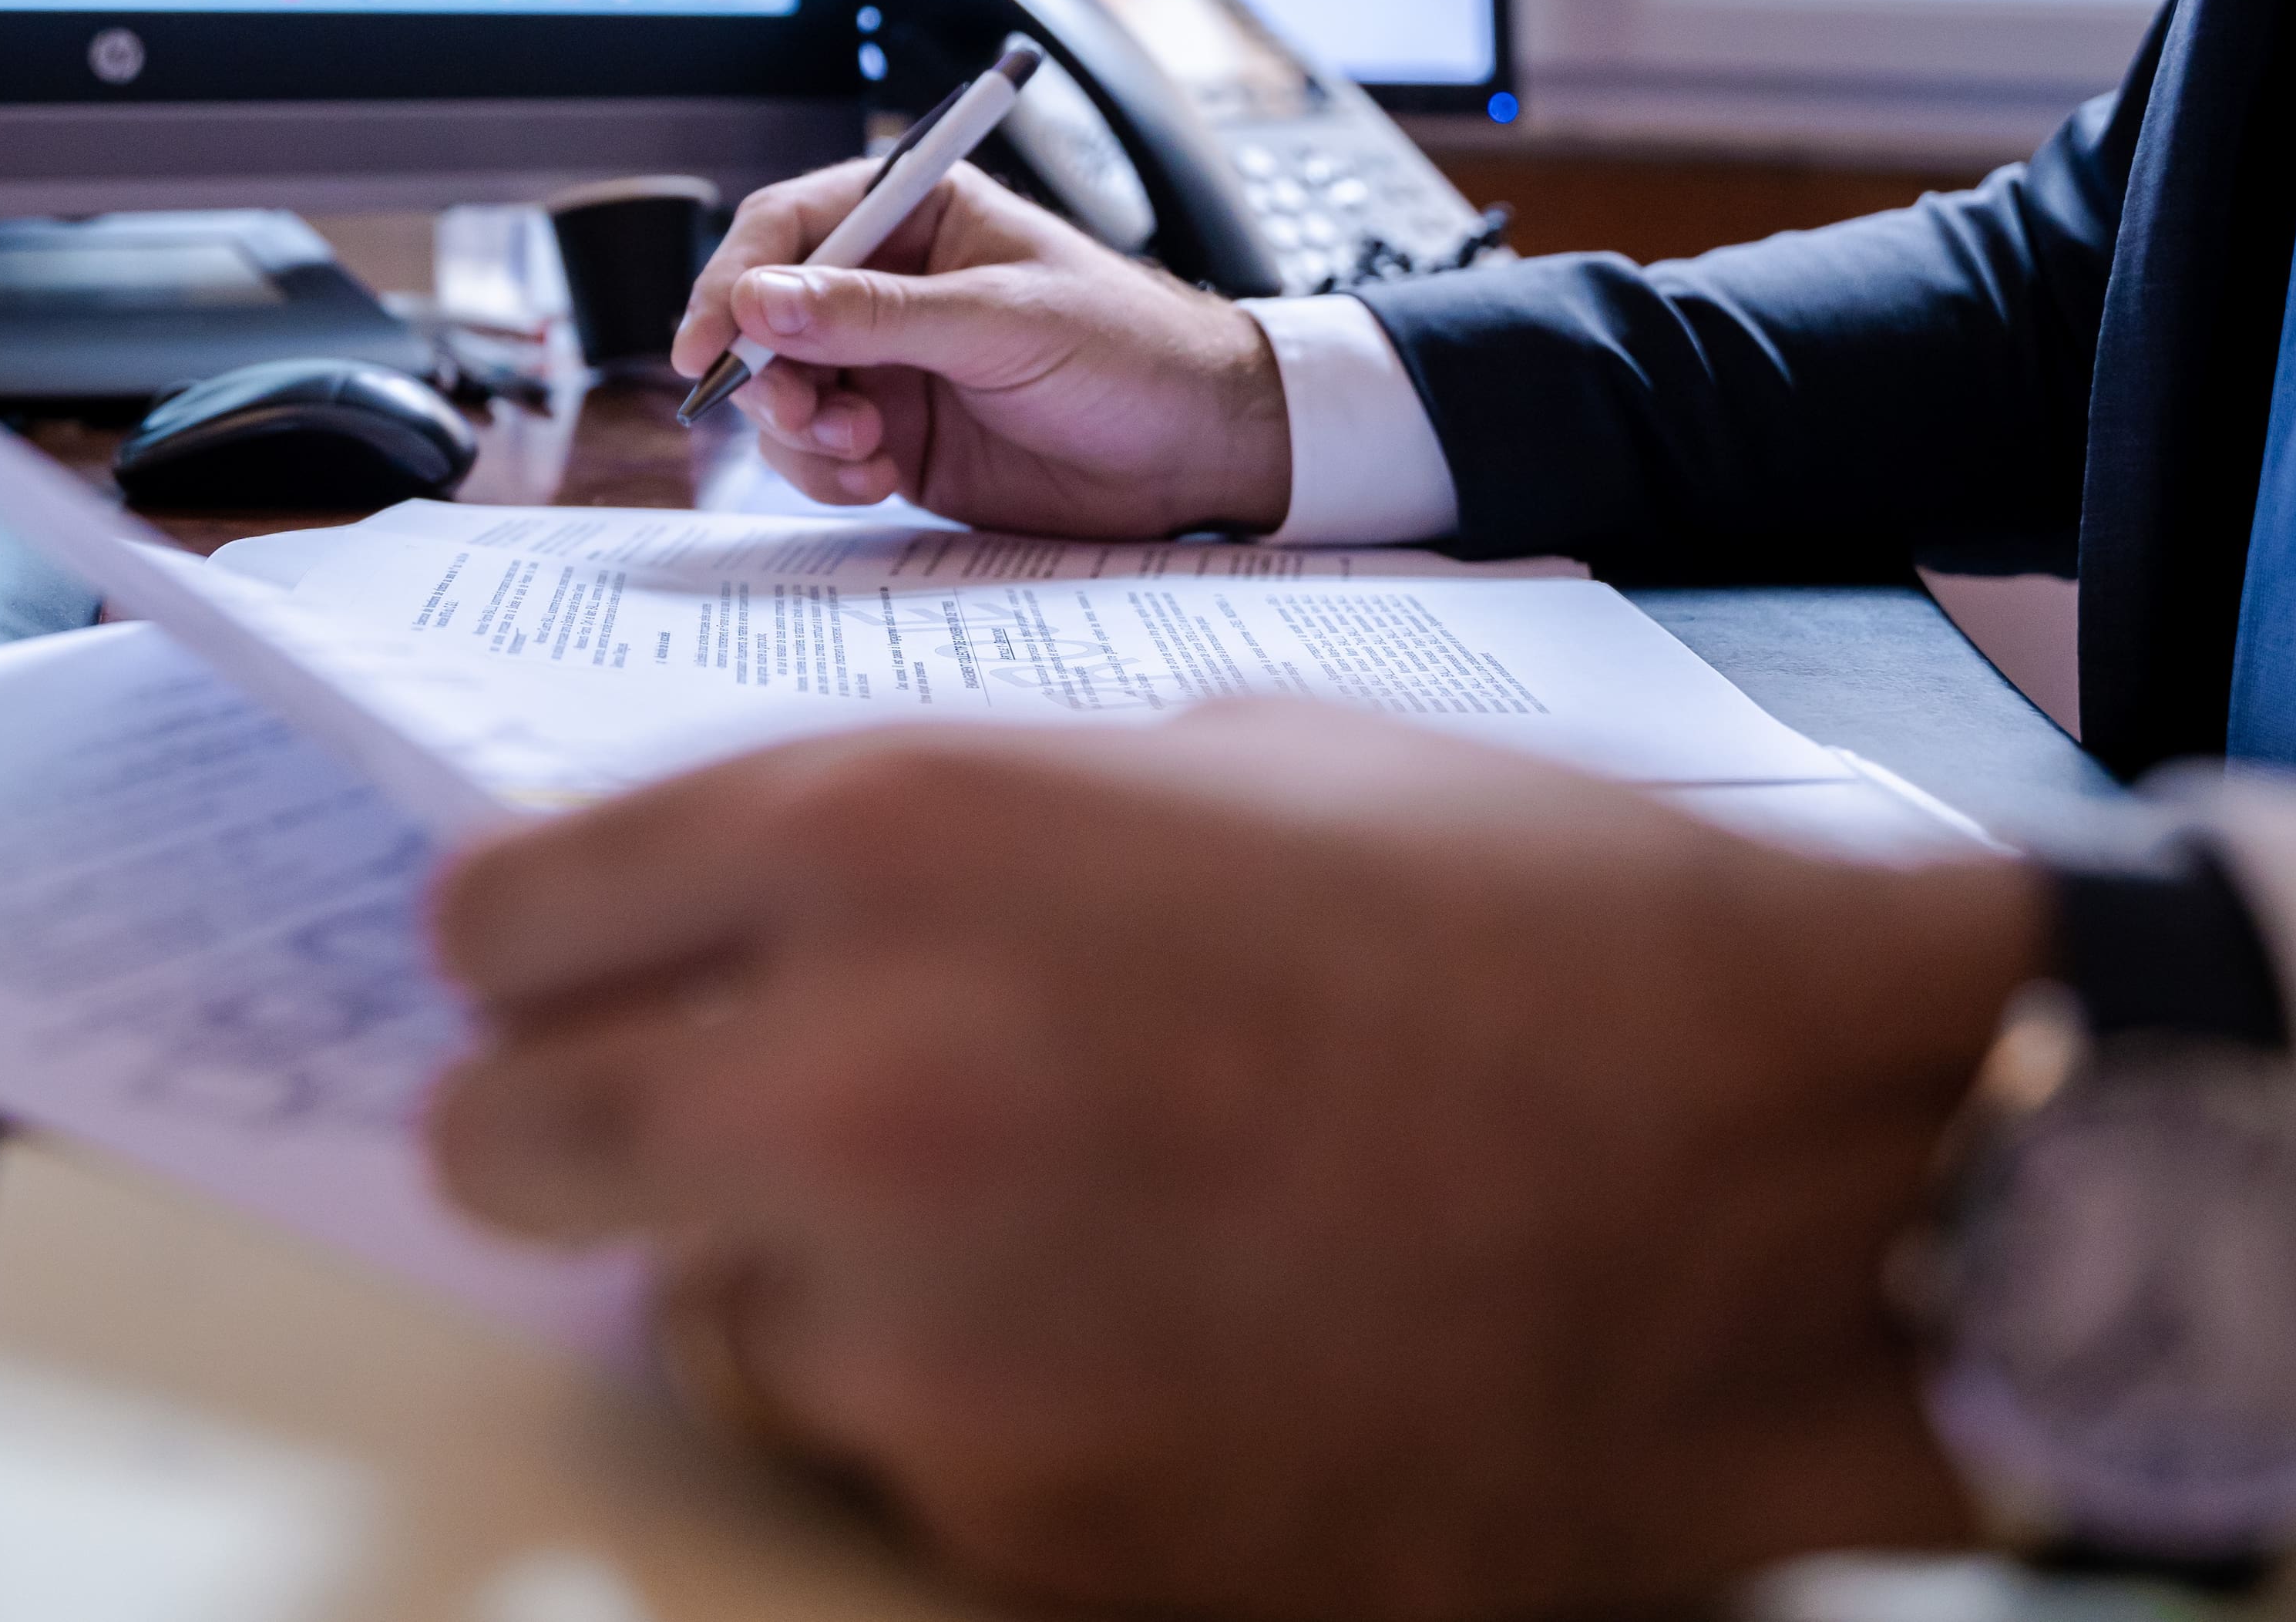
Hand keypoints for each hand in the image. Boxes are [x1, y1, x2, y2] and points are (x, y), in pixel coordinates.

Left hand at [430, 703, 2045, 1618]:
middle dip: (594, 1123)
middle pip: (507, 1144)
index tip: (589, 975)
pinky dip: (968, 1414)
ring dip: (804, 1282)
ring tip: (1034, 1225)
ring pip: (698, 1327)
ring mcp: (924, 1342)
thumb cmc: (1538, 926)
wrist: (1796, 1187)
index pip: (499, 920)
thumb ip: (930, 840)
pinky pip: (881, 1464)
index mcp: (881, 842)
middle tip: (729, 1118)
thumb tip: (757, 915)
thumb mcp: (1208, 761)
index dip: (547, 947)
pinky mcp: (1021, 1535)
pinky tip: (1147, 1336)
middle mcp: (846, 1087)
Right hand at [672, 158, 1287, 537]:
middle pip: (768, 317)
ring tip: (863, 448)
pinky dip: (828, 472)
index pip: (792, 226)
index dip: (737, 279)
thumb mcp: (1000, 320)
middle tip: (798, 409)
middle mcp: (889, 286)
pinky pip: (819, 453)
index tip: (712, 340)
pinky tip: (880, 476)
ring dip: (800, 428)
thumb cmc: (1128, 349)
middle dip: (766, 370)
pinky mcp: (897, 437)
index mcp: (918, 215)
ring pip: (784, 392)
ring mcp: (889, 365)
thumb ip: (878, 314)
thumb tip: (765, 301)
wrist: (1196, 448)